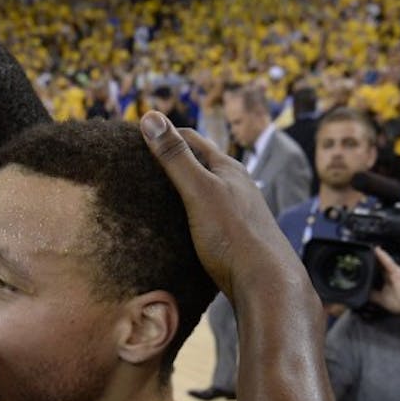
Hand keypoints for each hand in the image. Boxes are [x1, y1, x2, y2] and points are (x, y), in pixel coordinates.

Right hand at [137, 111, 289, 298]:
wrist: (265, 283)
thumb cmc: (234, 235)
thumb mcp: (199, 190)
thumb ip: (175, 157)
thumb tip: (150, 117)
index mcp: (228, 169)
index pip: (191, 138)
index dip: (163, 134)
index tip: (134, 138)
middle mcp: (235, 186)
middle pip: (198, 164)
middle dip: (169, 160)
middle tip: (135, 166)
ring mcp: (236, 211)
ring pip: (202, 191)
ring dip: (178, 188)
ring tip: (149, 195)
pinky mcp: (233, 235)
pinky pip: (204, 215)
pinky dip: (185, 212)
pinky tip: (173, 226)